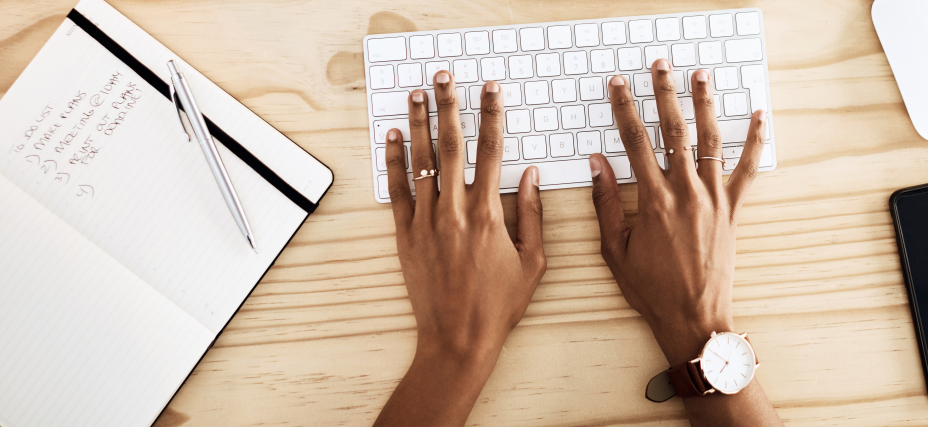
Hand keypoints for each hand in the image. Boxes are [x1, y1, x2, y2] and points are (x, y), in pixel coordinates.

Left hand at [375, 72, 544, 426]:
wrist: (458, 339)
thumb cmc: (499, 306)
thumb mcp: (533, 262)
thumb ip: (531, 215)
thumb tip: (530, 176)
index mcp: (489, 215)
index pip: (493, 152)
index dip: (492, 116)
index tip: (491, 90)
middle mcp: (455, 212)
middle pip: (451, 147)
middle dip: (449, 107)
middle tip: (444, 77)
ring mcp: (427, 223)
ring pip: (421, 163)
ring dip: (420, 124)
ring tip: (417, 94)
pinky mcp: (406, 236)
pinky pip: (398, 191)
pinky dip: (395, 161)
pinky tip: (394, 136)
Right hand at [588, 60, 767, 365]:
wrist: (693, 317)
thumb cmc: (651, 290)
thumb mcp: (615, 249)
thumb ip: (606, 202)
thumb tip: (597, 163)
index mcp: (652, 200)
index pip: (634, 142)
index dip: (624, 109)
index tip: (618, 85)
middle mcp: (685, 192)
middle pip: (674, 130)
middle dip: (664, 93)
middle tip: (660, 66)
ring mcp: (713, 199)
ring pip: (710, 140)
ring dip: (705, 105)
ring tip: (701, 76)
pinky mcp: (732, 210)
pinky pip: (746, 169)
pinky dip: (754, 141)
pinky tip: (758, 117)